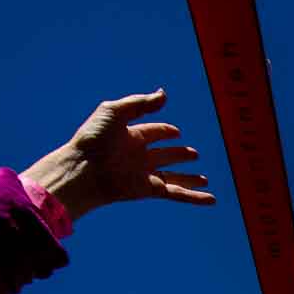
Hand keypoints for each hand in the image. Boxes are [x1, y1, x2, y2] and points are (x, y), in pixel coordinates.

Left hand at [21, 89, 215, 220]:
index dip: (165, 131)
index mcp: (131, 135)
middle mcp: (139, 156)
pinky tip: (210, 199)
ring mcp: (144, 174)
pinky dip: (194, 197)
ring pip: (174, 176)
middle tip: (194, 154)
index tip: (176, 132)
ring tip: (205, 179)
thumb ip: (141, 103)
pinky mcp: (149, 190)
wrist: (83, 169)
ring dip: (189, 178)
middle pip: (165, 155)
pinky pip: (177, 193)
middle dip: (179, 154)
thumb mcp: (115, 111)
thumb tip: (164, 94)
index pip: (154, 132)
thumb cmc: (93, 138)